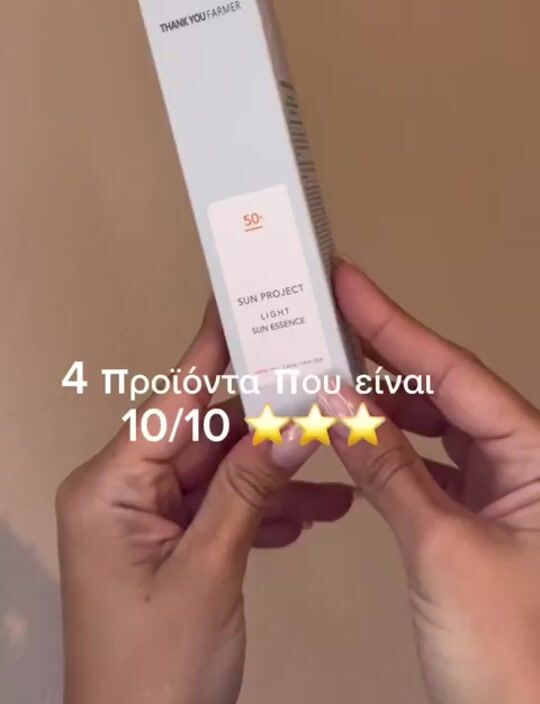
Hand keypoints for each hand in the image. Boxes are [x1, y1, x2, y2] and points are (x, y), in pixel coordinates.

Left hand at [56, 301, 352, 703]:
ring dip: (276, 474)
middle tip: (323, 392)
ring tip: (337, 465)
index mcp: (110, 485)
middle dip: (267, 423)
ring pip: (222, 472)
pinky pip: (223, 508)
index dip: (213, 351)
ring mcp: (148, 519)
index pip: (173, 399)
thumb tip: (292, 422)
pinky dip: (265, 509)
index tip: (245, 306)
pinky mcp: (171, 544)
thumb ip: (248, 489)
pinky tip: (314, 509)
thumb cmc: (152, 670)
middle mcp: (124, 491)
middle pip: (205, 434)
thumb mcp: (208, 571)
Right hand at [322, 260, 539, 703]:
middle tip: (330, 322)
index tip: (350, 287)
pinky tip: (356, 438)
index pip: (455, 372)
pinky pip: (431, 468)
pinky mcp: (483, 524)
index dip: (395, 325)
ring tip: (331, 375)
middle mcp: (528, 466)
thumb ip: (387, 467)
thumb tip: (337, 403)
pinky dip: (390, 452)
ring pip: (436, 430)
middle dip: (384, 359)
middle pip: (446, 392)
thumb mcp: (442, 548)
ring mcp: (506, 495)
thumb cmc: (516, 660)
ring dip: (382, 407)